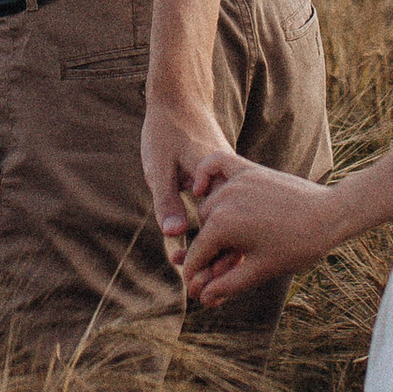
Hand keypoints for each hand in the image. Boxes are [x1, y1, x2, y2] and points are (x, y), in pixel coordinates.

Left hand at [142, 90, 227, 270]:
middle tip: (208, 294)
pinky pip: (229, 212)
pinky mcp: (228, 182)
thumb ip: (166, 201)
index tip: (202, 286)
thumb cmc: (164, 131)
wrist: (179, 97)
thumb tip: (175, 235)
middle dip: (220, 261)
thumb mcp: (159, 167)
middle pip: (231, 230)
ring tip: (212, 282)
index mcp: (218, 178)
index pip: (222, 228)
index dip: (214, 259)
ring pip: (232, 223)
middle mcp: (231, 182)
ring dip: (222, 249)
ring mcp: (232, 181)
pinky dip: (221, 231)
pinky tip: (211, 253)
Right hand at [181, 152, 338, 309]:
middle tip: (225, 267)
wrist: (330, 215)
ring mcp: (236, 181)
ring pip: (209, 204)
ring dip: (213, 222)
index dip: (195, 275)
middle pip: (203, 230)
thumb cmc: (297, 247)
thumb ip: (226, 285)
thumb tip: (201, 298)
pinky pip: (216, 163)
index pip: (196, 254)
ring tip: (231, 242)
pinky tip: (200, 187)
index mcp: (222, 226)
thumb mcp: (260, 271)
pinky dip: (205, 173)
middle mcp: (223, 199)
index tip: (196, 290)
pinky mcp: (249, 170)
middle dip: (210, 250)